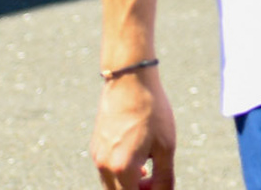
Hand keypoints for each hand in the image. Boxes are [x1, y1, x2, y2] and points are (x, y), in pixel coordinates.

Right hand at [91, 71, 174, 189]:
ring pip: (112, 184)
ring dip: (129, 183)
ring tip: (148, 170)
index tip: (160, 186)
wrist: (130, 80)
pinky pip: (106, 170)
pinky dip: (121, 171)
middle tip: (156, 180)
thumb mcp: (166, 145)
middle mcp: (104, 166)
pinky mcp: (95, 147)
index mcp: (122, 168)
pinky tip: (138, 158)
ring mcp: (96, 156)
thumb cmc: (152, 111)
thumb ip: (165, 176)